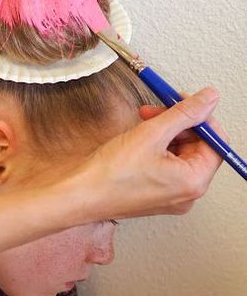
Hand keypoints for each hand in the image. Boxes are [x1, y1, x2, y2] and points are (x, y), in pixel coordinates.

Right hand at [78, 87, 223, 218]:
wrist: (80, 195)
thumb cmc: (111, 174)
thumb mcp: (152, 133)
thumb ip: (185, 113)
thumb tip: (209, 99)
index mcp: (194, 182)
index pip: (215, 143)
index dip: (201, 118)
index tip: (184, 101)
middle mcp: (187, 193)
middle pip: (198, 148)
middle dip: (179, 124)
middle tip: (157, 109)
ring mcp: (171, 197)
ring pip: (180, 155)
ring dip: (165, 133)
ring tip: (143, 121)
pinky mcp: (155, 195)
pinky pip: (167, 166)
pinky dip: (156, 148)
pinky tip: (138, 138)